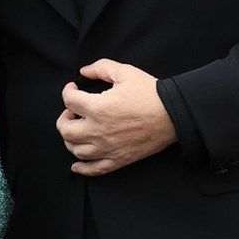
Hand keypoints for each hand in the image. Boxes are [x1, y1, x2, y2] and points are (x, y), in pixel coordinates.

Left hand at [57, 58, 176, 175]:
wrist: (173, 114)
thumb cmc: (150, 93)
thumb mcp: (125, 72)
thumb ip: (101, 68)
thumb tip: (84, 72)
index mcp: (99, 108)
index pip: (69, 101)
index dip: (68, 91)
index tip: (73, 88)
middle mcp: (99, 131)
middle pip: (66, 130)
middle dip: (64, 118)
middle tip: (73, 111)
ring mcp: (107, 148)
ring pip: (75, 150)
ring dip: (71, 139)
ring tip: (78, 130)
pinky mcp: (118, 160)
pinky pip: (93, 170)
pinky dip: (81, 168)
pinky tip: (77, 164)